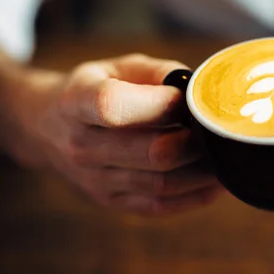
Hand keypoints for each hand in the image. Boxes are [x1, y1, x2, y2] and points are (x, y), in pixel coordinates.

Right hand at [14, 54, 221, 214]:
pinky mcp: (112, 201)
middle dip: (196, 141)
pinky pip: (160, 206)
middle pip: (152, 153)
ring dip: (203, 171)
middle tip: (218, 130)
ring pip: (162, 183)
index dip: (160, 104)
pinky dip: (196, 196)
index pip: (113, 107)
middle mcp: (81, 146)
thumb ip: (161, 73)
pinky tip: (216, 181)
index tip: (185, 99)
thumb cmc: (96, 89)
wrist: (47, 127)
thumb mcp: (120, 67)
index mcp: (77, 102)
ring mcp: (95, 180)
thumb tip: (202, 91)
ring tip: (225, 155)